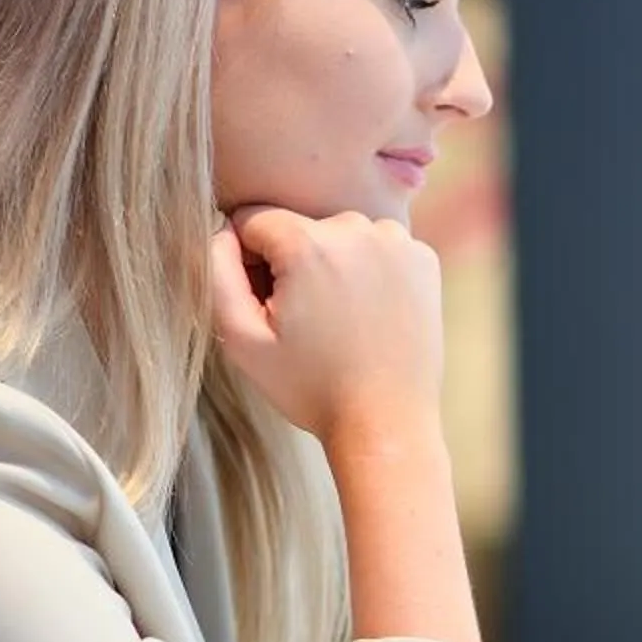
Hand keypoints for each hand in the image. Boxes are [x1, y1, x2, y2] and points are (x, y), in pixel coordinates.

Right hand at [209, 206, 445, 444]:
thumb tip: (222, 229)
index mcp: (309, 244)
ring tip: (339, 320)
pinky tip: (369, 315)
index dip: (250, 262)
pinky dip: (369, 271)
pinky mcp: (424, 259)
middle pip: (300, 227)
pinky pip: (378, 248)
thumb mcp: (241, 338)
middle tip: (306, 321)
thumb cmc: (310, 386)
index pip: (254, 220)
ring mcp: (398, 241)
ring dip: (332, 265)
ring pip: (339, 235)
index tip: (270, 305)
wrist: (385, 422)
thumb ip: (217, 271)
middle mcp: (358, 228)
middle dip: (293, 264)